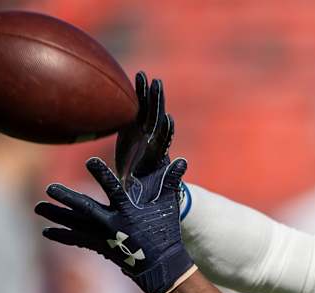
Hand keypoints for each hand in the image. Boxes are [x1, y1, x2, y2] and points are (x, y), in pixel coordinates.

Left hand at [35, 157, 194, 292]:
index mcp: (129, 211)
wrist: (162, 265)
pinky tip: (48, 231)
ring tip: (39, 208)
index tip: (89, 163)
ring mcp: (105, 237)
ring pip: (76, 225)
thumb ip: (171, 182)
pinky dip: (63, 235)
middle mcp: (113, 223)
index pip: (113, 189)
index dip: (102, 175)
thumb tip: (184, 161)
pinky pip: (78, 240)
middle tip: (50, 189)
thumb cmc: (166, 232)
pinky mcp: (101, 247)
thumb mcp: (168, 206)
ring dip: (57, 216)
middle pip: (86, 208)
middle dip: (67, 199)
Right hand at [115, 71, 174, 195]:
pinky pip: (136, 111)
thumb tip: (181, 170)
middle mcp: (152, 143)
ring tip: (144, 76)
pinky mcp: (133, 131)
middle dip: (156, 103)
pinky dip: (137, 97)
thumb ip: (165, 180)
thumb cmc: (146, 194)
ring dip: (146, 94)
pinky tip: (135, 81)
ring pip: (146, 111)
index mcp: (156, 157)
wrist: (138, 190)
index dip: (165, 130)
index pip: (162, 141)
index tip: (167, 118)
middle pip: (156, 119)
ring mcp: (143, 135)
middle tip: (157, 85)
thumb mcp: (155, 190)